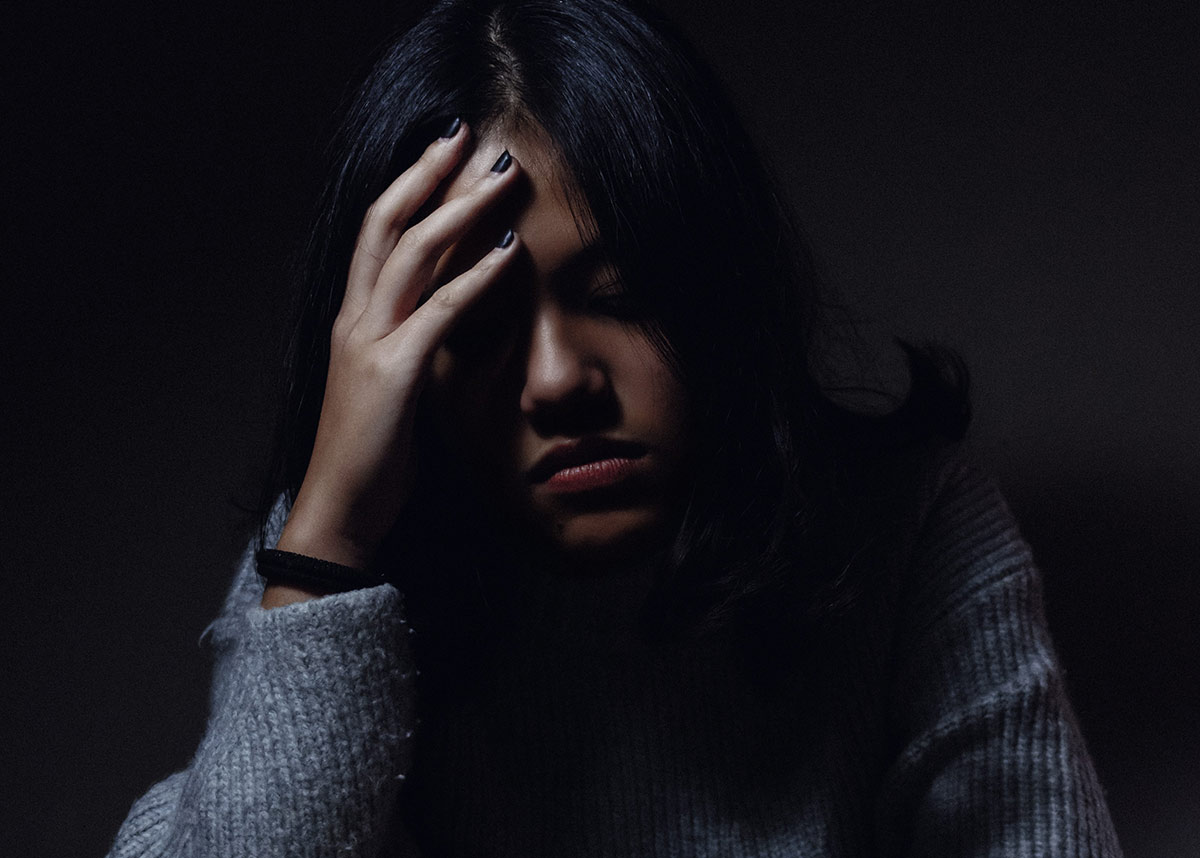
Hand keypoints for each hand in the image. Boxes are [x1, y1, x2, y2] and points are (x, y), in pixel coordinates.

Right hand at [271, 123, 519, 584]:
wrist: (340, 510)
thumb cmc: (369, 453)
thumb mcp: (387, 385)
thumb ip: (408, 342)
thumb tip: (445, 318)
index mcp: (352, 319)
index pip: (377, 233)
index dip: (407, 186)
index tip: (442, 150)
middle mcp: (354, 319)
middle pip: (387, 224)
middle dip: (426, 173)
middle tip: (467, 133)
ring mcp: (369, 343)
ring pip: (411, 254)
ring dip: (459, 209)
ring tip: (501, 178)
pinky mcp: (394, 374)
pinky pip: (439, 312)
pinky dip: (476, 278)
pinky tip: (509, 252)